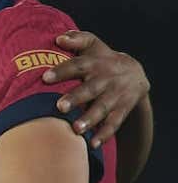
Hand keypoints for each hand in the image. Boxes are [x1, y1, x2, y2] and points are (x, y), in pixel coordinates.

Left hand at [46, 30, 149, 147]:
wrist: (135, 73)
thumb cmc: (101, 59)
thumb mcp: (92, 45)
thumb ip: (77, 40)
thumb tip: (59, 38)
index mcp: (94, 63)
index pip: (77, 65)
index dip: (62, 70)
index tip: (45, 77)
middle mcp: (106, 79)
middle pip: (90, 88)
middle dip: (76, 97)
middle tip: (59, 106)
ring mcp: (115, 95)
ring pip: (103, 108)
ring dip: (90, 119)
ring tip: (76, 129)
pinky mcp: (123, 109)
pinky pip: (115, 123)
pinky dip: (105, 134)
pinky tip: (93, 144)